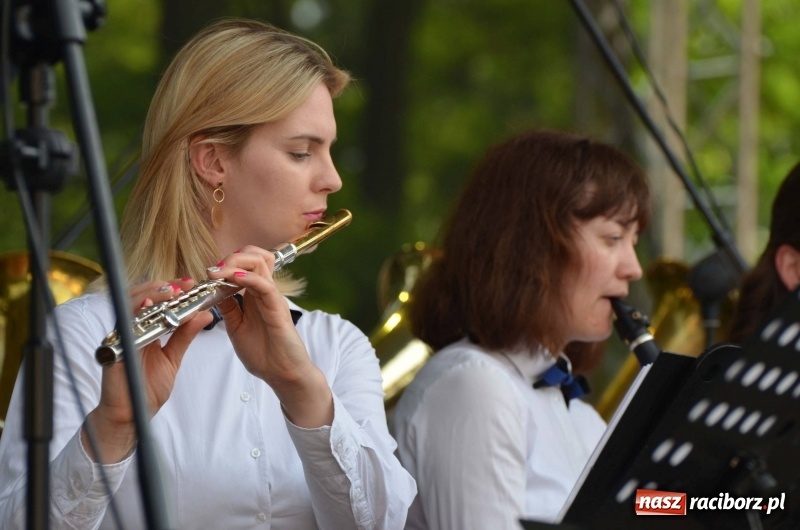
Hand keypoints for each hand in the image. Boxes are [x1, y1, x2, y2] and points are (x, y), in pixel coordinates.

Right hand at [83, 278, 212, 462]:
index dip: (171, 289)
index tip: (190, 283)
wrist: (132, 415)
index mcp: (143, 329)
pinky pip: (122, 328)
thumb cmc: (147, 387)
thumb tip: (205, 313)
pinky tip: (146, 307)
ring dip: (149, 295)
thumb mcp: (172, 358)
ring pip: (129, 307)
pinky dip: (134, 315)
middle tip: (183, 284)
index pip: (155, 301)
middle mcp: (129, 329)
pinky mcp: (113, 349)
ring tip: (169, 291)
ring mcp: (120, 337)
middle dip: (162, 287)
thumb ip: (185, 335)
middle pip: (140, 297)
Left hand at [206, 246, 332, 427]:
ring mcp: (272, 298)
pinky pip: (265, 285)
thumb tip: (214, 292)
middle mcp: (264, 292)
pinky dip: (249, 278)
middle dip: (231, 256)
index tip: (207, 274)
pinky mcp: (278, 308)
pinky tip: (235, 279)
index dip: (226, 263)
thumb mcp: (236, 327)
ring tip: (219, 271)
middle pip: (254, 256)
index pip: (245, 264)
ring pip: (260, 263)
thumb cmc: (263, 354)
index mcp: (254, 295)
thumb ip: (229, 308)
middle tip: (213, 270)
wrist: (282, 374)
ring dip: (236, 263)